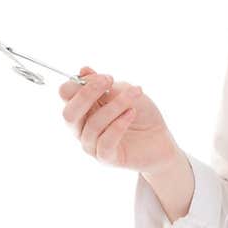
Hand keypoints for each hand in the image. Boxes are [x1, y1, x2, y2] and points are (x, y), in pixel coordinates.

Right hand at [58, 66, 180, 173]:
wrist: (161, 139)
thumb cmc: (141, 114)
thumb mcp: (125, 92)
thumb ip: (104, 85)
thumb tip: (83, 70)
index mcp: (83, 108)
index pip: (66, 95)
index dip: (80, 84)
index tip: (105, 77)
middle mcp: (82, 128)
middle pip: (69, 113)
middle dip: (87, 94)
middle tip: (109, 80)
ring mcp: (92, 145)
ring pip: (92, 125)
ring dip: (115, 106)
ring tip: (134, 94)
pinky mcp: (106, 158)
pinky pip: (105, 142)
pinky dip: (118, 125)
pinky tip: (131, 113)